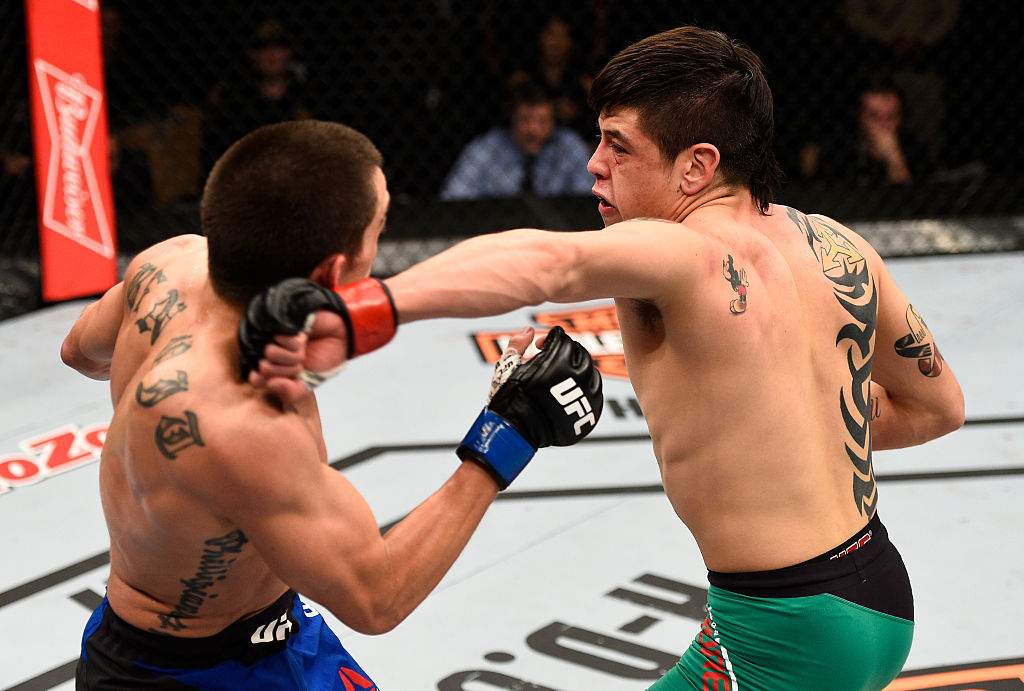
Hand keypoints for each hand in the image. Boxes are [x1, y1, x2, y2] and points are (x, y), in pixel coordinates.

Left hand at [239, 277, 396, 402]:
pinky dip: (296, 340)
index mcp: (271, 366)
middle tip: (299, 362)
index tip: (283, 379)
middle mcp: (268, 351)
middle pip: (264, 368)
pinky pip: (280, 338)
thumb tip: (271, 384)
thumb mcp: (308, 383)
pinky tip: (301, 335)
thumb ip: (290, 392)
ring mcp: (272, 336)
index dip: (270, 381)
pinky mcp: (279, 321)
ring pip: (270, 353)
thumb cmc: (323, 357)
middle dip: (288, 369)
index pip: (256, 380)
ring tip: (302, 347)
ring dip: (293, 354)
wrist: (341, 336)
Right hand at [457, 326, 602, 488]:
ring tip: (558, 379)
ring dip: (576, 370)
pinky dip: (584, 389)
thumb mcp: (508, 365)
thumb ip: (519, 343)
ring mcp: (589, 393)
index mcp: (558, 359)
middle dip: (563, 353)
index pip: (562, 338)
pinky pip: (596, 392)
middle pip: (579, 352)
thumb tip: (530, 330)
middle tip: (547, 362)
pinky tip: (569, 394)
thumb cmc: (510, 397)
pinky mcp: (592, 410)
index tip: (537, 346)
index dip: (548, 339)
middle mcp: (578, 374)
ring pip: (591, 371)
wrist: (516, 432)